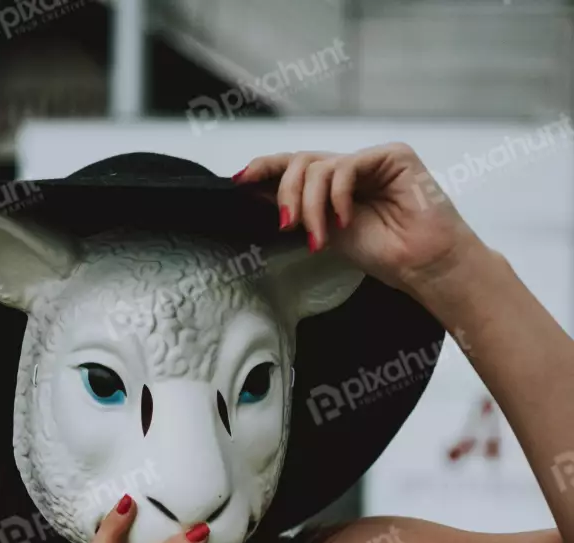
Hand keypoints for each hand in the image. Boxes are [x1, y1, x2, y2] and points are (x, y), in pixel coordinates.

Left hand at [234, 143, 482, 294]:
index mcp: (337, 185)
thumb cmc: (386, 255)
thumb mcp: (328, 233)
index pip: (296, 166)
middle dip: (286, 193)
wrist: (425, 265)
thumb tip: (258, 197)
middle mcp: (353, 168)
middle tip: (286, 224)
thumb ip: (302, 212)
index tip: (239, 181)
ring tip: (319, 236)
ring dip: (309, 205)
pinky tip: (344, 221)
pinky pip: (345, 167)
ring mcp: (373, 159)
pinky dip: (336, 196)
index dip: (266, 168)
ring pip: (319, 166)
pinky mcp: (392, 155)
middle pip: (301, 162)